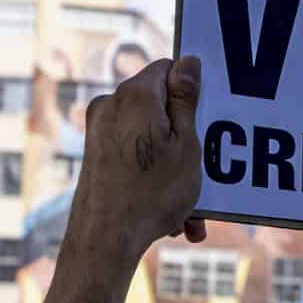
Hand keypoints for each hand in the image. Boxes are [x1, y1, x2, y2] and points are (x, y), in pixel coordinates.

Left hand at [69, 55, 206, 258]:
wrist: (105, 240)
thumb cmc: (151, 194)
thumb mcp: (186, 145)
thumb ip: (186, 101)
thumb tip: (188, 63)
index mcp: (135, 95)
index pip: (169, 69)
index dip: (191, 91)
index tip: (207, 118)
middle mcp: (110, 106)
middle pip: (160, 109)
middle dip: (186, 142)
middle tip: (204, 171)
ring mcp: (99, 130)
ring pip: (149, 139)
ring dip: (173, 168)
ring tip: (191, 210)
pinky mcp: (95, 154)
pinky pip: (134, 157)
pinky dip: (153, 178)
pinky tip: (173, 217)